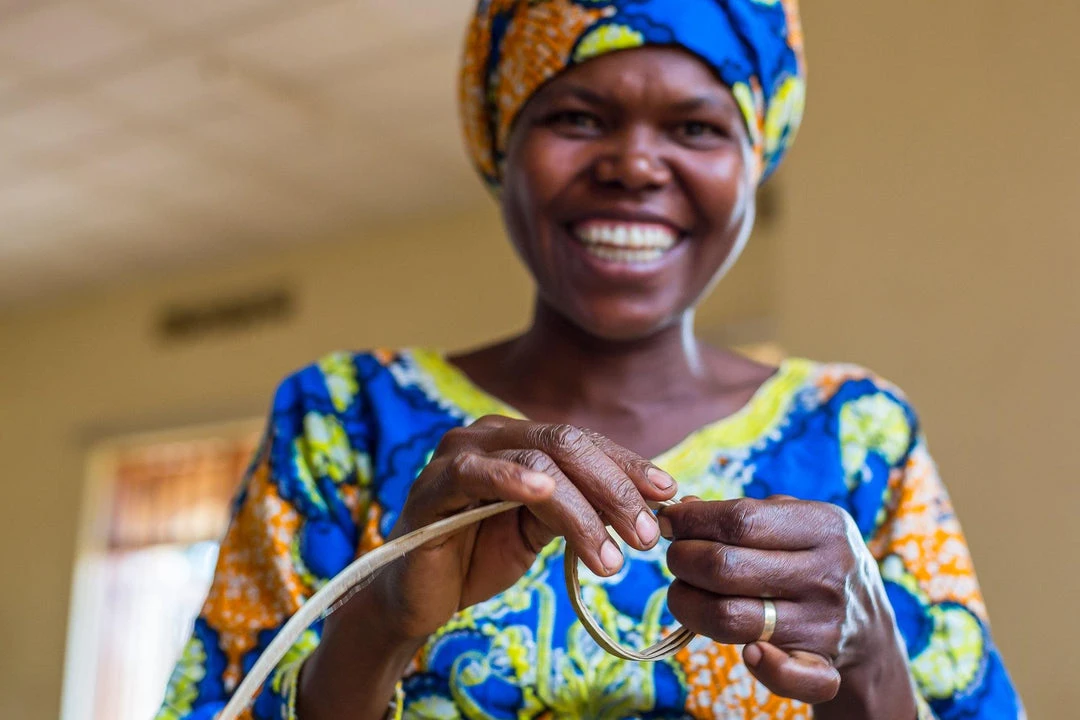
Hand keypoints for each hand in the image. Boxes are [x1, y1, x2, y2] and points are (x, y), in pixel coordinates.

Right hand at [364, 415, 677, 640]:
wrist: (418, 596)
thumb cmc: (479, 556)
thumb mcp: (542, 530)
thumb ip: (579, 509)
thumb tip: (647, 508)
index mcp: (521, 440)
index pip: (585, 443)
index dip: (629, 466)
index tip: (670, 495)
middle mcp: (492, 435)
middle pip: (569, 445)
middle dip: (615, 491)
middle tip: (648, 537)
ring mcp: (460, 454)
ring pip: (538, 461)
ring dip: (582, 510)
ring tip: (612, 558)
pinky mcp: (433, 484)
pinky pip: (475, 472)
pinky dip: (512, 478)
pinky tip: (545, 493)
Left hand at [659, 497, 913, 709]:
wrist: (870, 627)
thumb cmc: (814, 560)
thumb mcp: (797, 522)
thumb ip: (744, 512)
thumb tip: (685, 506)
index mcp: (823, 526)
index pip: (740, 520)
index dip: (692, 521)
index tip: (669, 522)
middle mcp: (826, 574)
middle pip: (725, 567)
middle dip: (682, 560)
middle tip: (675, 558)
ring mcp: (824, 623)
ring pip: (731, 618)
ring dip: (688, 604)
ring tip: (683, 592)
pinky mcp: (822, 667)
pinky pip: (788, 676)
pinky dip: (762, 668)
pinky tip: (746, 651)